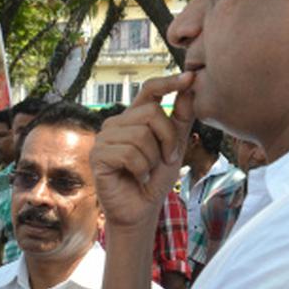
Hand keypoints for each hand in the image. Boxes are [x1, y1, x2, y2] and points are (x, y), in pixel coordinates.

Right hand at [91, 71, 195, 228]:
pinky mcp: (98, 156)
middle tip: (166, 159)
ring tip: (147, 171)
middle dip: (167, 139)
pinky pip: (129, 153)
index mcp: (133, 118)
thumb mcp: (175, 146)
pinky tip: (138, 177)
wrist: (141, 210)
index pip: (149, 90)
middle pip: (151, 113)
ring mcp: (104, 139)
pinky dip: (141, 169)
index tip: (189, 78)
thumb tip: (190, 86)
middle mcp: (116, 124)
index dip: (168, 82)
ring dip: (152, 159)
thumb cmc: (155, 179)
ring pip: (140, 135)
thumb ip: (181, 118)